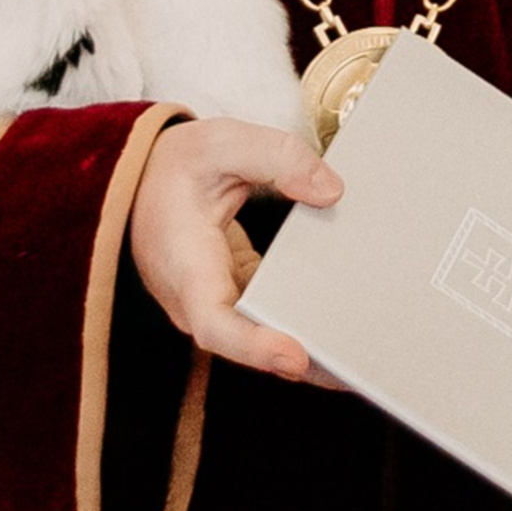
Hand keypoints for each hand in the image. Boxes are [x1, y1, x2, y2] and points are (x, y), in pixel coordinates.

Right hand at [134, 116, 341, 383]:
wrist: (139, 182)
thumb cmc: (174, 166)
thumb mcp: (221, 143)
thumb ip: (276, 157)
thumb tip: (332, 192)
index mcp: (185, 265)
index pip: (214, 322)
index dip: (254, 346)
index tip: (296, 357)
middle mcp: (197, 300)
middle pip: (250, 344)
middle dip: (305, 361)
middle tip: (362, 368)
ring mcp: (215, 305)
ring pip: (265, 339)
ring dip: (314, 352)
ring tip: (372, 359)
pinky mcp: (236, 297)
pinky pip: (271, 321)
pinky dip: (308, 325)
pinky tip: (352, 325)